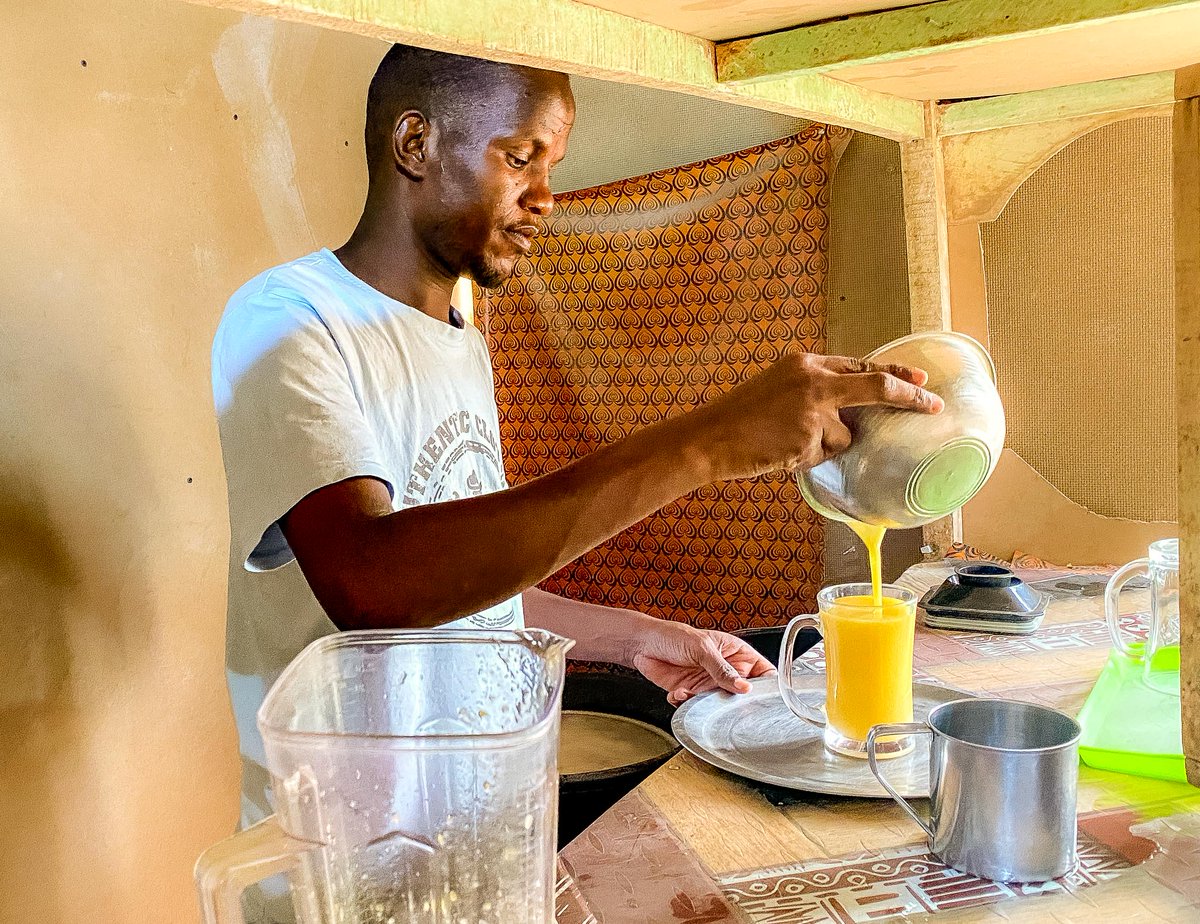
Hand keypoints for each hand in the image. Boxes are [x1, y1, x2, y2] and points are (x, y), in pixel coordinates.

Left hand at [626, 619, 775, 706]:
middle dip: (736, 702)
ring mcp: (709, 684)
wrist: (643, 644)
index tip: (765, 697)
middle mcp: (725, 671)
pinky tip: (678, 692)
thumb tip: (744, 687)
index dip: (768, 686)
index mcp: (736, 654)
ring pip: (720, 704)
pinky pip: (696, 707)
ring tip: (694, 694)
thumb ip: (722, 669)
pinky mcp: (692, 694)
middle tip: (727, 703)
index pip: (763, 672)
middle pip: (743, 694)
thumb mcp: (702, 649)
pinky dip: (686, 703)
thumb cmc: (674, 636)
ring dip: (707, 704)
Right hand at [686, 352, 943, 481]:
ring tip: (782, 443)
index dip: (892, 372)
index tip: (919, 380)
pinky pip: (823, 457)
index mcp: (804, 363)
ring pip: (844, 436)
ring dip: (823, 446)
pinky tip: (778, 453)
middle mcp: (813, 381)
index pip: (858, 365)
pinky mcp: (809, 439)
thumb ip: (812, 393)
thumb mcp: (775, 389)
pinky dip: (804, 460)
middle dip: (907, 397)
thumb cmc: (737, 419)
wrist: (708, 438)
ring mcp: (813, 411)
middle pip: (874, 387)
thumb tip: (847, 415)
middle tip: (933, 405)